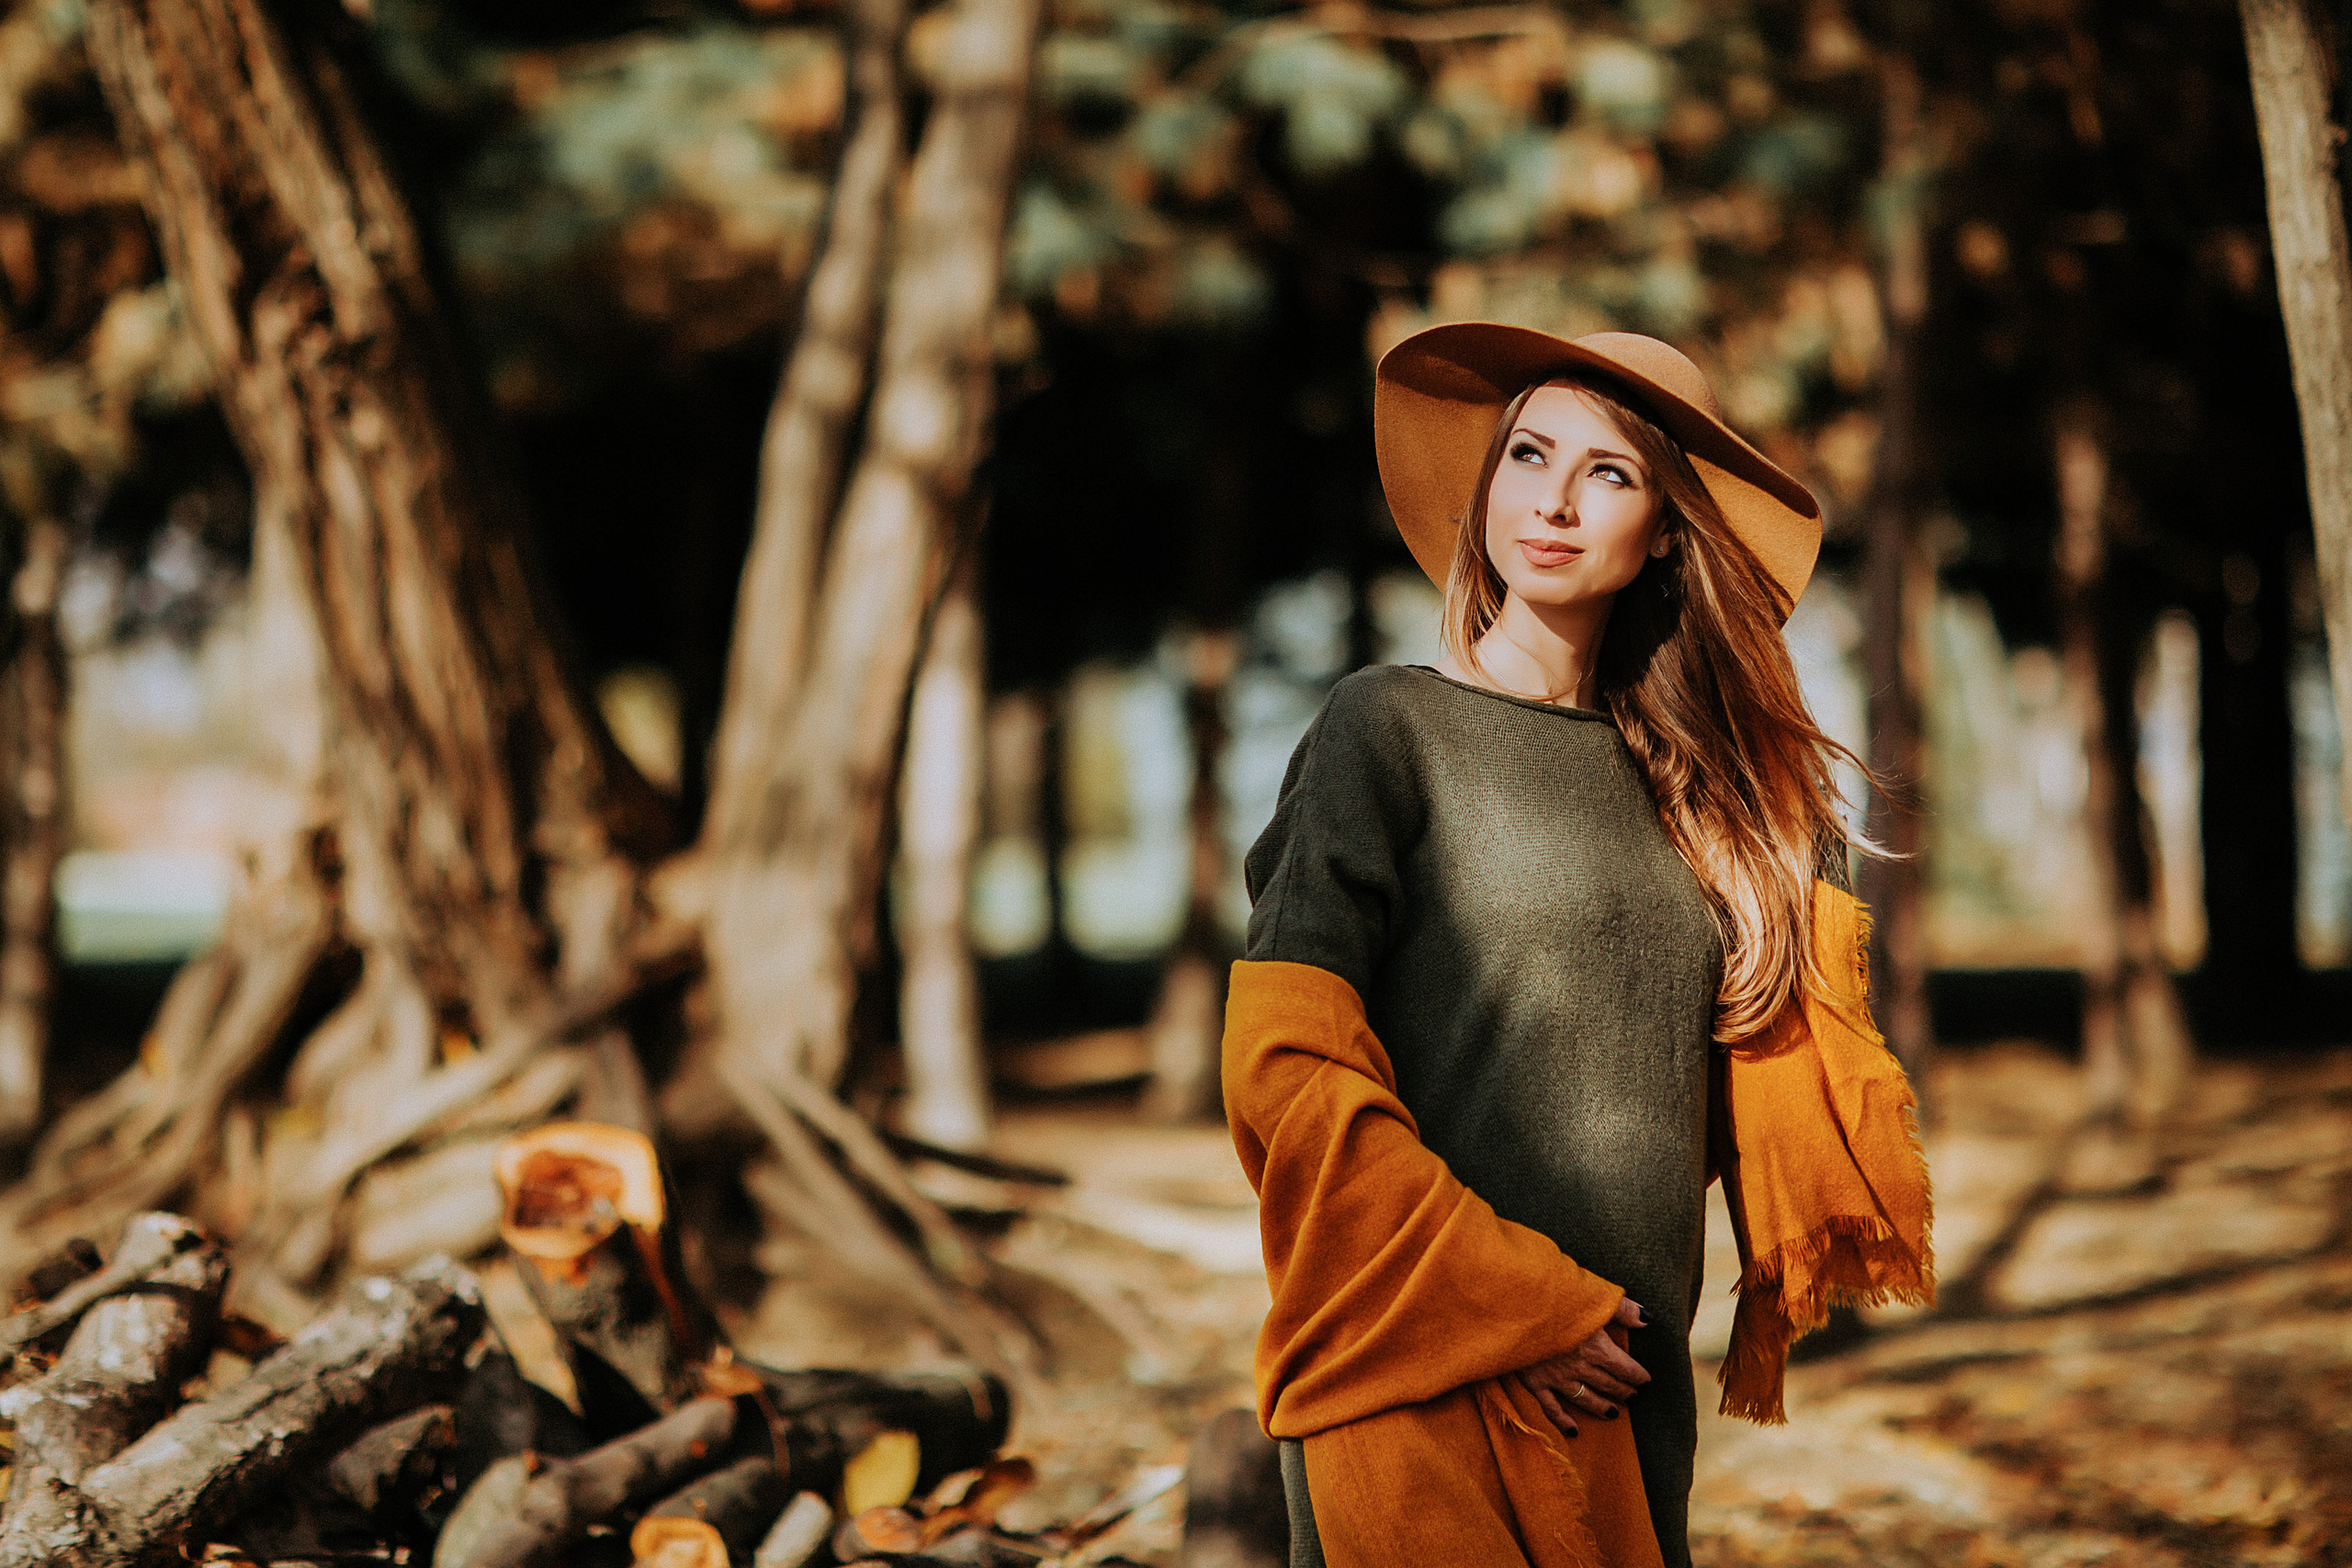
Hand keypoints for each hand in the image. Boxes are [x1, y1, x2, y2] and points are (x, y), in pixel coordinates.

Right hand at [1505, 1296, 1651, 1436]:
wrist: (1515, 1309)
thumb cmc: (1555, 1299)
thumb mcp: (1592, 1297)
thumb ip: (1621, 1309)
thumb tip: (1647, 1319)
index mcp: (1597, 1348)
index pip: (1625, 1368)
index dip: (1638, 1375)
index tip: (1645, 1380)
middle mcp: (1580, 1367)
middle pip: (1608, 1385)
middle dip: (1623, 1391)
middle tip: (1632, 1396)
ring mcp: (1558, 1378)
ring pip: (1586, 1399)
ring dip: (1602, 1407)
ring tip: (1614, 1412)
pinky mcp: (1536, 1383)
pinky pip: (1552, 1408)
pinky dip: (1563, 1421)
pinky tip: (1574, 1431)